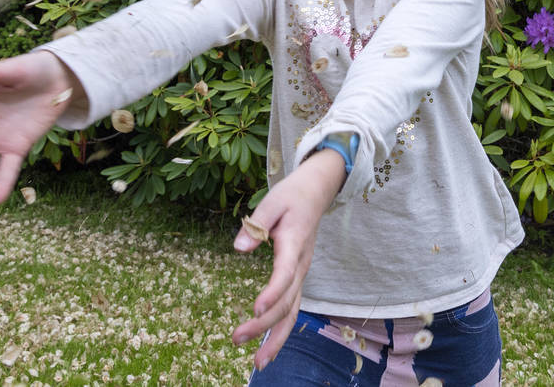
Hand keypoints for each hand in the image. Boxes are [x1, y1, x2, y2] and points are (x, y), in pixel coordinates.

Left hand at [230, 148, 346, 369]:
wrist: (317, 192)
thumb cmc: (291, 195)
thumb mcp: (271, 201)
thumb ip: (255, 225)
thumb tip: (237, 248)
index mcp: (294, 244)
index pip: (284, 274)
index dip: (272, 293)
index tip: (255, 309)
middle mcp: (301, 265)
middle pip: (287, 302)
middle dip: (264, 325)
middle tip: (236, 338)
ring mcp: (301, 274)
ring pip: (292, 313)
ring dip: (275, 338)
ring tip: (257, 363)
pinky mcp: (297, 278)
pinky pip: (291, 309)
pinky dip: (280, 330)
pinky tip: (267, 348)